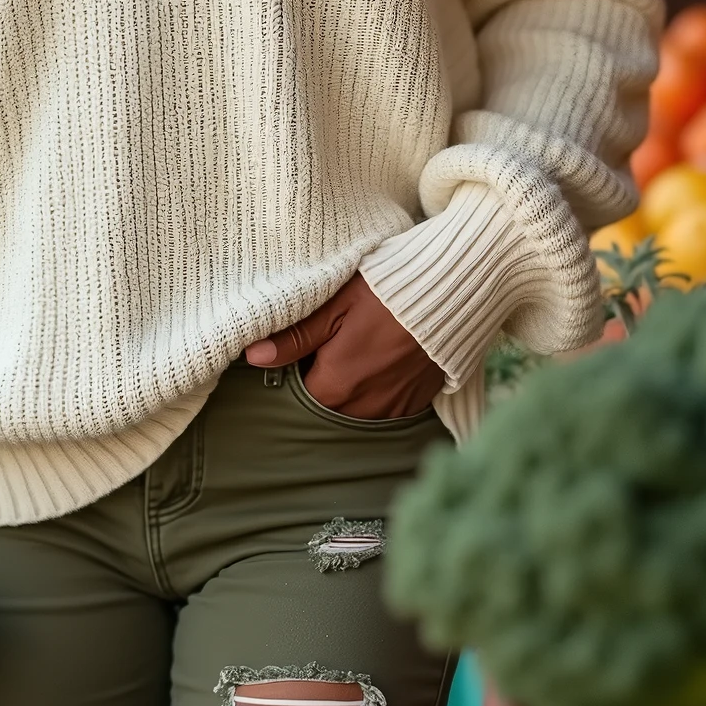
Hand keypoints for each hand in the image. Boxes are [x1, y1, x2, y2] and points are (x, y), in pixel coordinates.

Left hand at [244, 272, 445, 419]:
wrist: (452, 292)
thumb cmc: (388, 291)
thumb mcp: (336, 305)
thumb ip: (296, 337)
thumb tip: (253, 356)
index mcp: (336, 385)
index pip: (298, 396)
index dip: (296, 374)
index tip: (303, 351)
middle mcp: (364, 408)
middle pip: (327, 409)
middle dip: (323, 386)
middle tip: (330, 350)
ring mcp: (393, 409)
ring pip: (356, 414)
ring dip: (351, 394)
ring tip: (357, 356)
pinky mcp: (416, 404)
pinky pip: (386, 412)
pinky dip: (378, 394)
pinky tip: (381, 366)